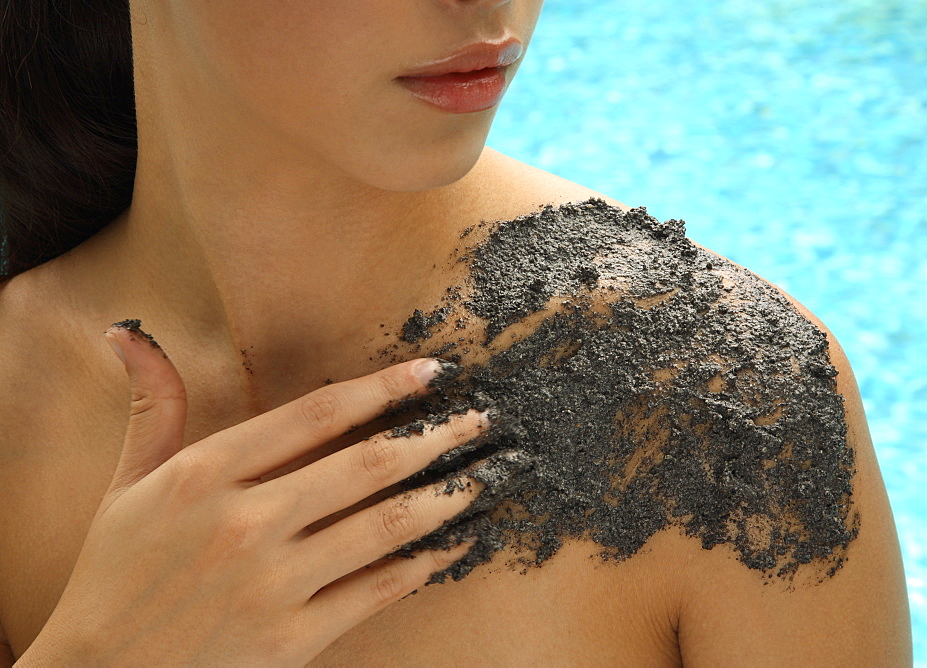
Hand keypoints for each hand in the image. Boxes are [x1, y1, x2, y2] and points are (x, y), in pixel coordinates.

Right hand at [17, 324, 488, 666]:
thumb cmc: (114, 574)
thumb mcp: (125, 484)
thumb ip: (150, 407)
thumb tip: (128, 332)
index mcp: (205, 474)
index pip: (316, 414)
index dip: (383, 388)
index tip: (432, 373)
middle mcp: (246, 522)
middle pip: (367, 466)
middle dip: (437, 438)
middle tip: (484, 421)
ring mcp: (273, 584)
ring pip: (385, 526)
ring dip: (448, 496)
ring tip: (488, 474)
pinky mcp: (293, 639)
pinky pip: (376, 590)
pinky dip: (424, 563)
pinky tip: (455, 542)